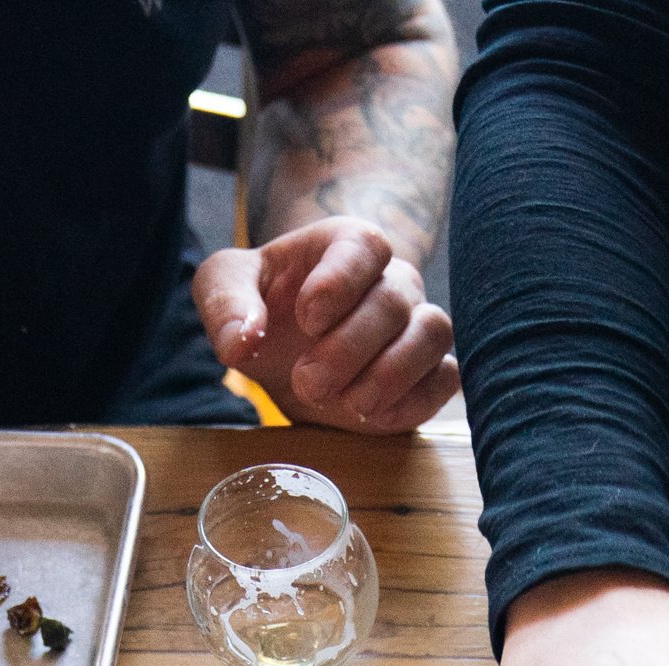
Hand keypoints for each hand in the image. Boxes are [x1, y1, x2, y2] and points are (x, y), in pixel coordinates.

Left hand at [194, 216, 457, 433]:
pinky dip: (415, 401)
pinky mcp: (429, 372)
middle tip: (307, 383)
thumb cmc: (259, 304)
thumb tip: (240, 342)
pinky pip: (445, 379)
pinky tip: (372, 417)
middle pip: (393, 301)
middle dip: (349, 348)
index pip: (365, 246)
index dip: (340, 282)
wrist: (285, 344)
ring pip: (432, 334)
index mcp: (344, 245)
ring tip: (349, 404)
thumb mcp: (223, 288)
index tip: (306, 318)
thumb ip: (225, 303)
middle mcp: (391, 280)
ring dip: (390, 374)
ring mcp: (415, 325)